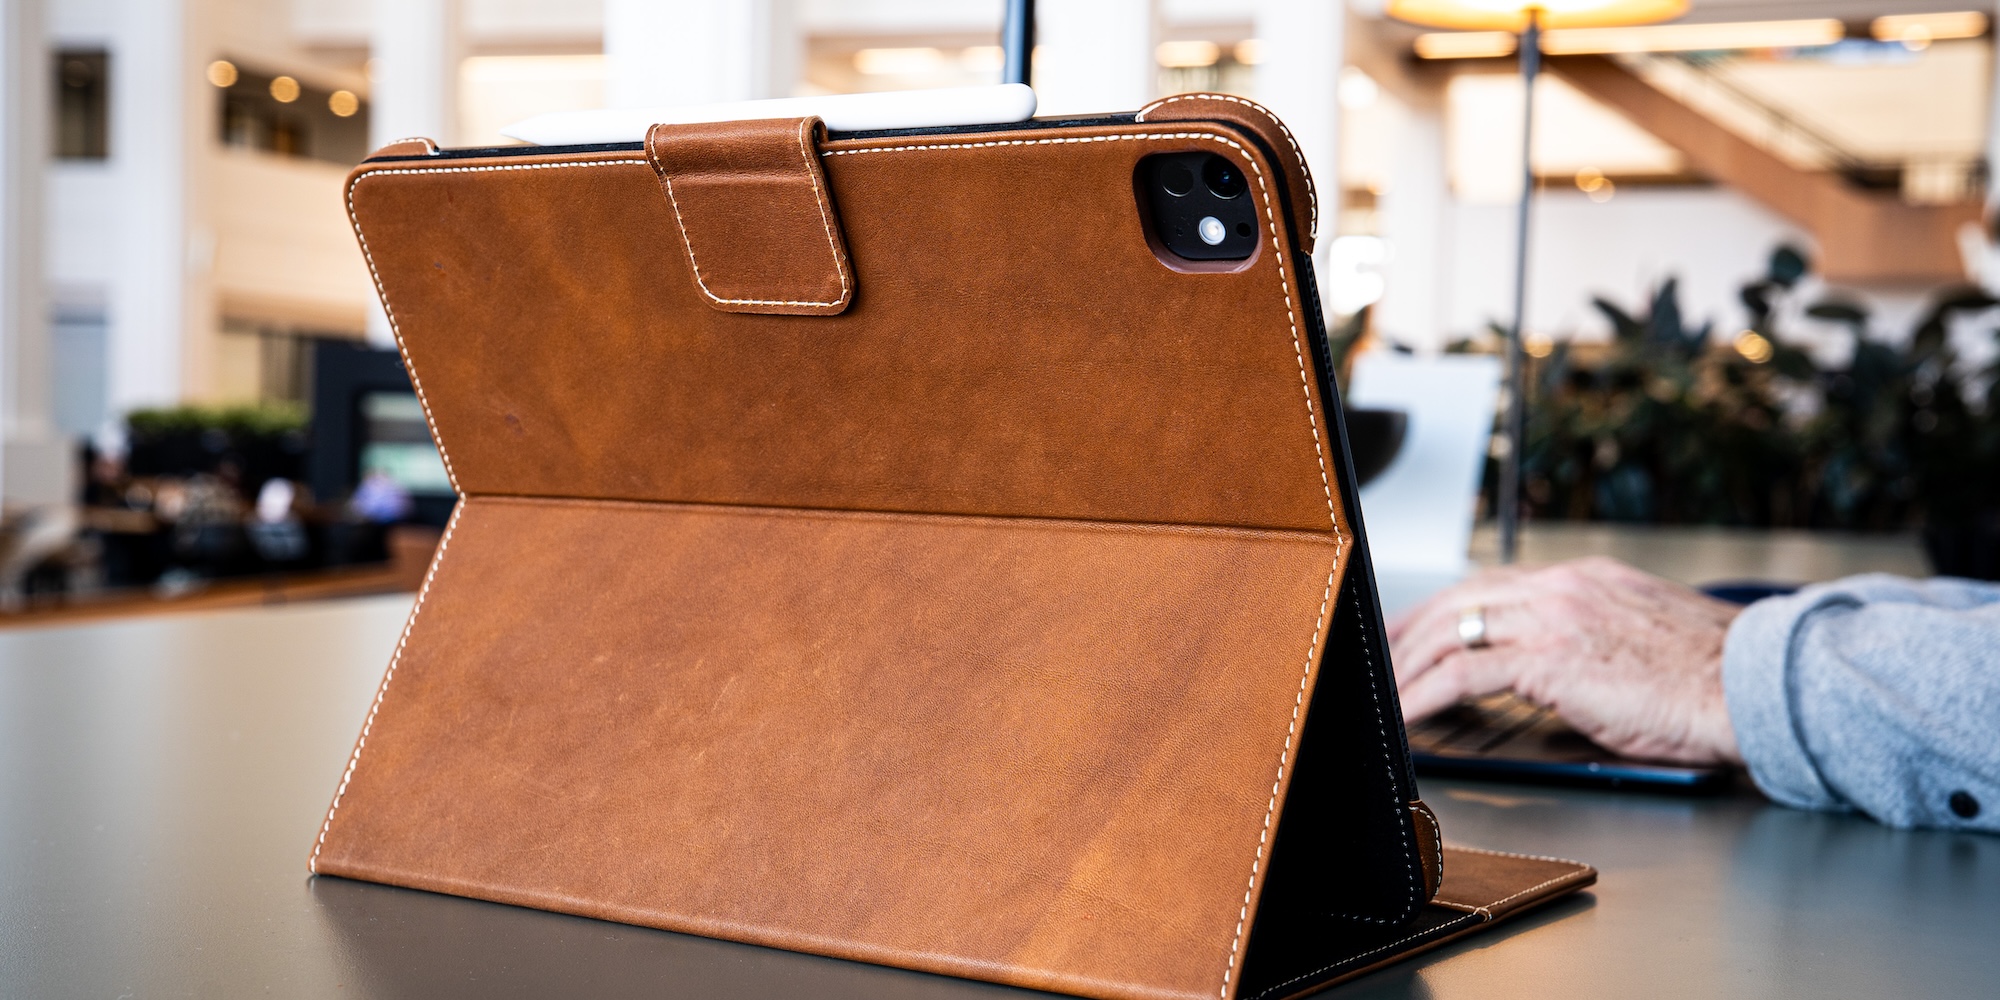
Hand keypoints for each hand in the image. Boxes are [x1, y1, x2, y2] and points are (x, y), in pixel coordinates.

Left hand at [1387, 557, 1744, 764]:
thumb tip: (1553, 669)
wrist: (1752, 688)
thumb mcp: (1641, 638)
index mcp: (1585, 578)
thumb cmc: (1710, 679)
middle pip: (1460, 599)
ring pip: (1452, 632)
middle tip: (1382, 654)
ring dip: (1410, 667)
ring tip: (1387, 694)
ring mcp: (1554, 618)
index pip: (1494, 584)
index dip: (1445, 606)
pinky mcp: (1550, 660)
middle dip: (1410, 629)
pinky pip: (1464, 674)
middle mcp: (1563, 587)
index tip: (1417, 626)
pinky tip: (1408, 715)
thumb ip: (1589, 638)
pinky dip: (1425, 695)